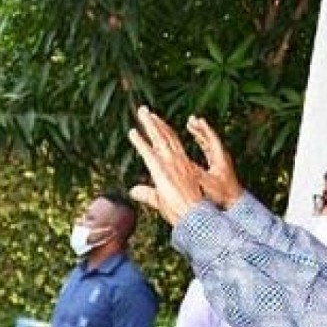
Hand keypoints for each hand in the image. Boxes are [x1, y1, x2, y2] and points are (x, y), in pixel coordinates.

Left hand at [126, 106, 207, 225]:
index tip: (154, 120)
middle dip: (153, 122)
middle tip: (144, 110)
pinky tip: (132, 133)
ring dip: (148, 125)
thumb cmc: (183, 212)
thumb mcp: (161, 200)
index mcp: (181, 166)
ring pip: (158, 139)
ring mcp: (169, 165)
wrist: (193, 217)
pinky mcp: (161, 171)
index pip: (171, 144)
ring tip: (141, 112)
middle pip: (164, 136)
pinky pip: (148, 153)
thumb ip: (147, 193)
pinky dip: (140, 142)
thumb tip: (133, 191)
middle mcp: (176, 162)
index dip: (162, 130)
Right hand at [186, 116, 245, 209]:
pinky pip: (209, 151)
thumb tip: (183, 165)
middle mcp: (221, 157)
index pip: (211, 138)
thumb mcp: (207, 183)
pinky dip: (202, 144)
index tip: (196, 120)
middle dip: (200, 128)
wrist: (235, 203)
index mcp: (220, 158)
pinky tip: (197, 142)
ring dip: (201, 135)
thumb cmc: (223, 194)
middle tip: (191, 120)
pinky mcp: (219, 167)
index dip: (203, 129)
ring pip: (210, 144)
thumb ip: (195, 174)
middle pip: (210, 138)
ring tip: (192, 126)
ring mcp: (221, 162)